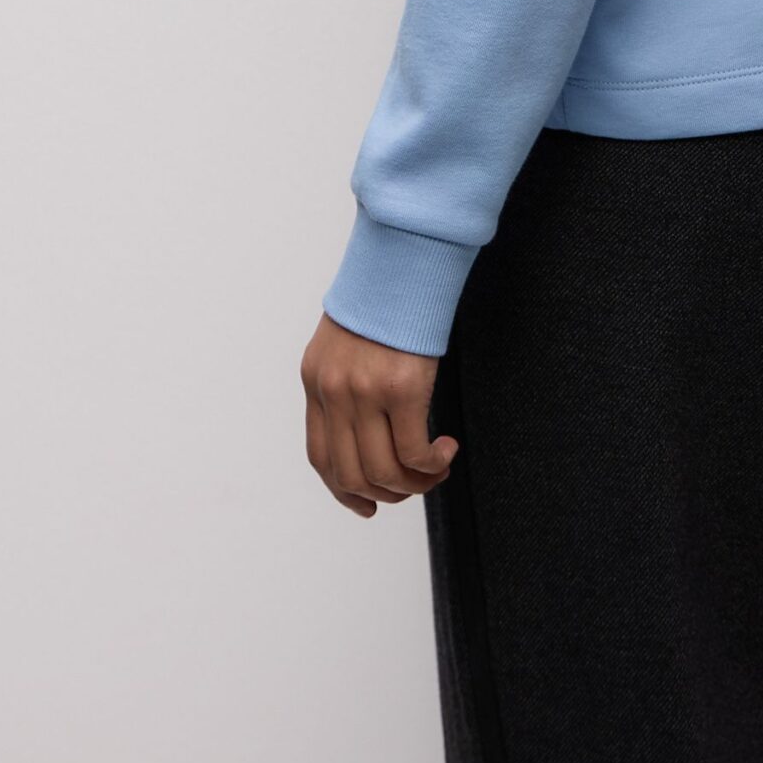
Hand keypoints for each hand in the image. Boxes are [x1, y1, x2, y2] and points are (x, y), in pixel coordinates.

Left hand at [301, 311, 460, 517]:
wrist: (404, 257)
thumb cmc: (384, 297)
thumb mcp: (345, 341)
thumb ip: (345, 383)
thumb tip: (365, 432)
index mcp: (316, 380)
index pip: (321, 457)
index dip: (345, 492)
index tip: (368, 505)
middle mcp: (334, 391)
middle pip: (351, 474)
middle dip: (386, 494)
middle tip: (414, 484)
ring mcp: (365, 391)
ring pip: (384, 472)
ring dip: (414, 484)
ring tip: (436, 468)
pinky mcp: (402, 387)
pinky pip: (414, 452)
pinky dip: (432, 464)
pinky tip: (446, 449)